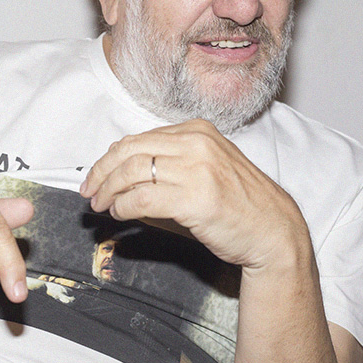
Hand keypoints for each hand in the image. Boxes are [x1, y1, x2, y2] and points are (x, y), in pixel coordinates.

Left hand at [80, 119, 308, 271]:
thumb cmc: (240, 204)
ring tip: (101, 206)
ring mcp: (197, 169)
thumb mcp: (206, 169)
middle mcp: (197, 144)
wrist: (273, 231)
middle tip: (90, 191)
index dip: (111, 158)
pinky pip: (143, 198)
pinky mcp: (195, 199)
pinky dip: (123, 207)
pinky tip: (120, 214)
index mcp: (198, 131)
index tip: (97, 175)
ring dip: (108, 191)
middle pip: (130, 151)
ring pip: (132, 172)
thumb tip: (122, 177)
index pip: (140, 138)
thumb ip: (170, 165)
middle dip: (102, 172)